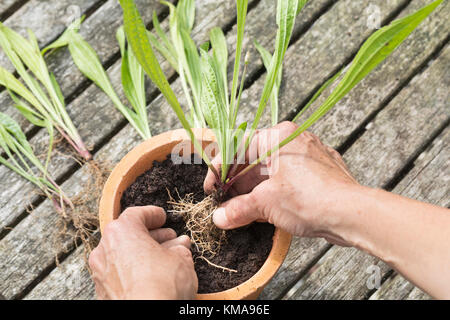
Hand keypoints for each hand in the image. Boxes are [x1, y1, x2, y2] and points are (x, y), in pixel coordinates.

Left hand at [89, 206, 197, 299]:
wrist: (146, 316)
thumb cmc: (162, 283)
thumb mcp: (181, 259)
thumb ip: (179, 248)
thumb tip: (180, 245)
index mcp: (121, 231)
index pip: (137, 214)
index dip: (153, 214)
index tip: (162, 217)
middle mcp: (105, 248)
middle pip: (129, 234)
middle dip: (153, 236)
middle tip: (171, 238)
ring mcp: (100, 271)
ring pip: (124, 254)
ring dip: (144, 253)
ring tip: (167, 258)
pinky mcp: (102, 291)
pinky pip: (119, 273)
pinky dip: (134, 270)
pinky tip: (153, 276)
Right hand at [204, 121, 359, 245]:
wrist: (353, 214)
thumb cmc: (311, 198)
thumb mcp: (266, 203)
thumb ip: (238, 208)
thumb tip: (220, 217)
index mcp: (279, 137)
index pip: (238, 147)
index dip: (219, 169)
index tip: (211, 189)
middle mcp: (294, 141)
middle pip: (254, 159)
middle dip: (236, 183)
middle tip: (223, 203)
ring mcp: (308, 156)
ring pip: (271, 171)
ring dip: (253, 191)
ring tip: (240, 212)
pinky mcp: (319, 173)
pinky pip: (287, 179)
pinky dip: (272, 193)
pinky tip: (263, 212)